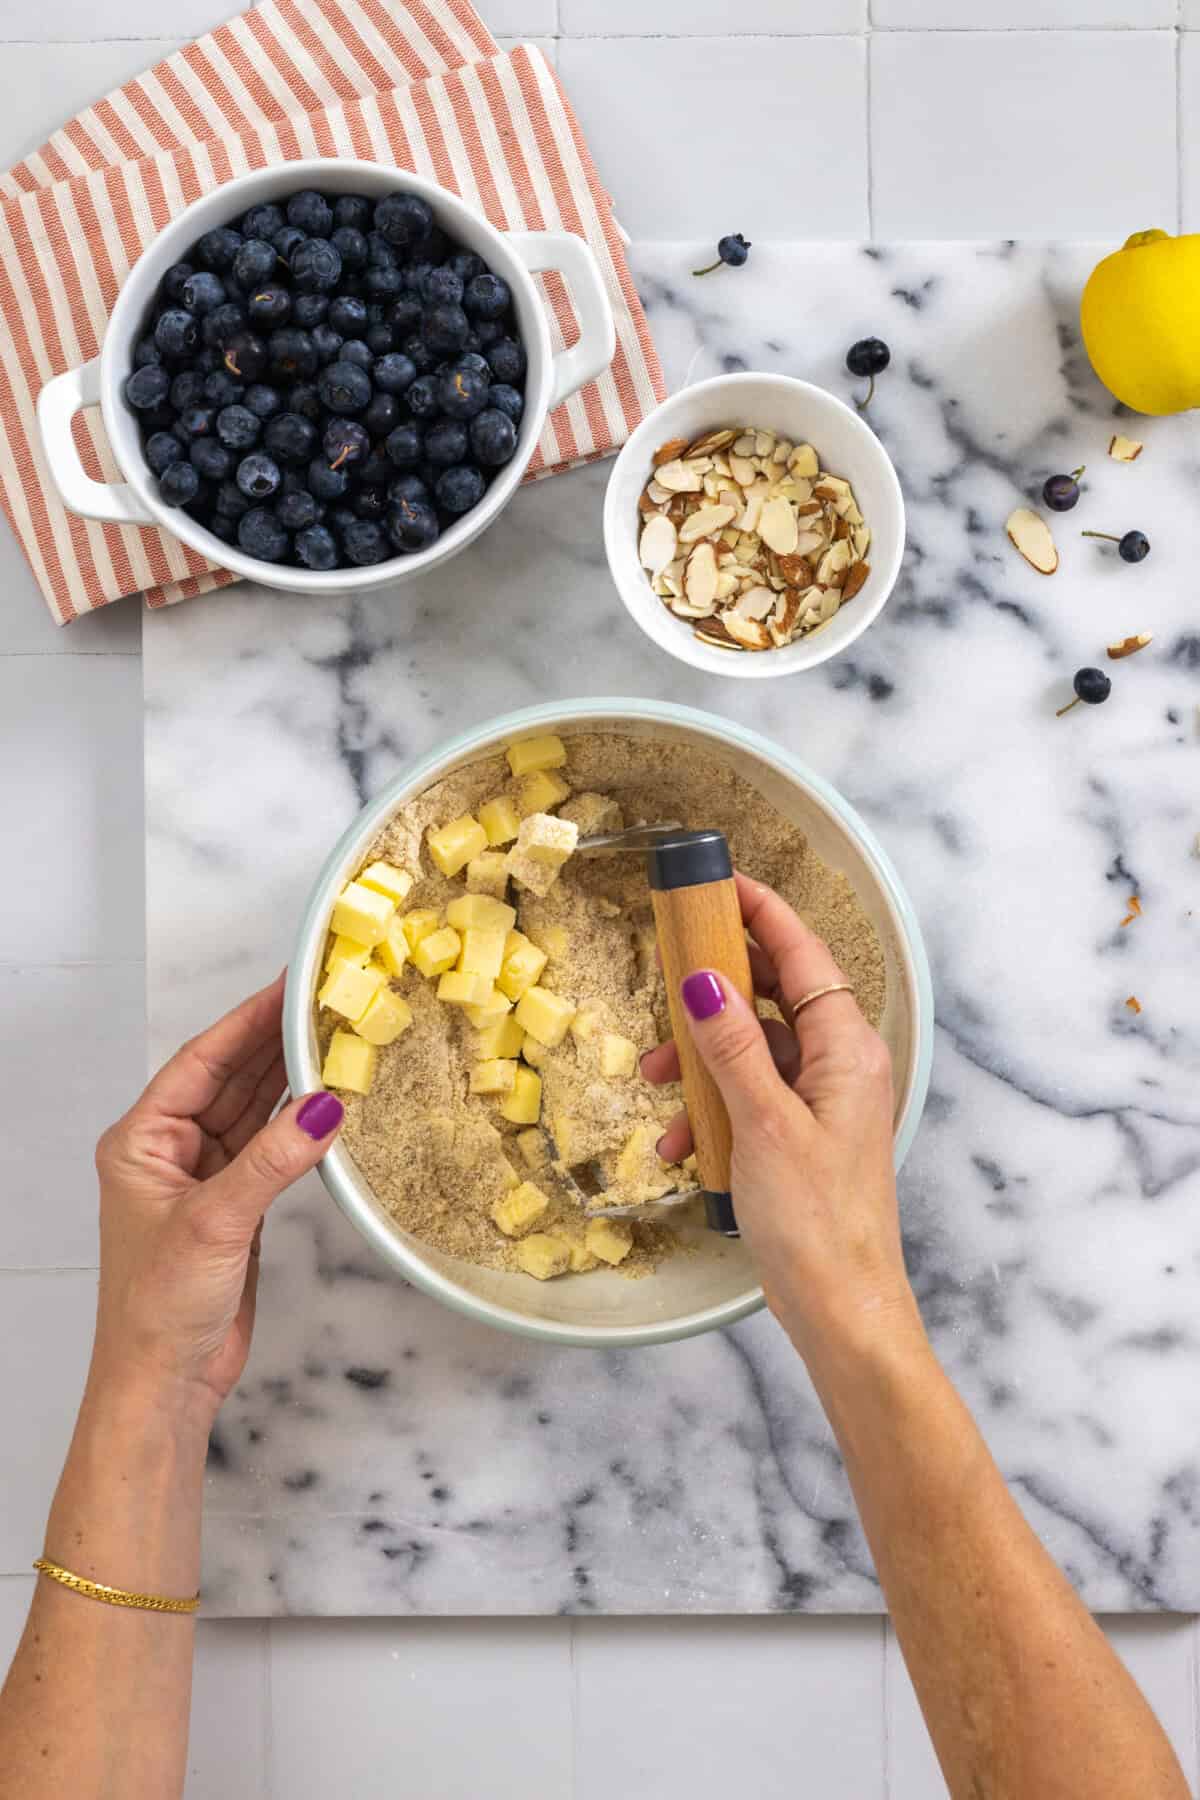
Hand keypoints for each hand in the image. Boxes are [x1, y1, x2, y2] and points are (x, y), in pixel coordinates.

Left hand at [90, 974, 343, 1426]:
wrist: (166, 1381)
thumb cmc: (160, 1306)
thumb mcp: (216, 1221)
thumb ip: (273, 1159)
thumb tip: (328, 1106)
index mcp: (141, 1141)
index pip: (200, 1061)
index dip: (246, 1020)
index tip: (289, 985)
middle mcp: (169, 1151)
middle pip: (228, 1078)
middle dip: (274, 1040)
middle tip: (325, 1000)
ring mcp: (203, 1177)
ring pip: (252, 1110)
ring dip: (290, 1078)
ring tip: (336, 1035)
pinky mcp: (235, 1205)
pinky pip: (269, 1147)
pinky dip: (298, 1124)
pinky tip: (328, 1099)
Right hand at [643, 874, 919, 1362]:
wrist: (841, 1308)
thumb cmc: (817, 1220)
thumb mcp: (763, 1124)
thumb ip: (732, 1046)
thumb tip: (705, 979)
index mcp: (846, 1049)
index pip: (803, 955)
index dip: (761, 912)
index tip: (719, 883)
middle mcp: (839, 1065)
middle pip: (774, 995)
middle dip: (714, 992)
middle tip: (666, 977)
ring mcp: (821, 1101)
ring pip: (752, 1049)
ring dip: (701, 1061)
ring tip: (655, 1084)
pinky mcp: (800, 1136)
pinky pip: (749, 1097)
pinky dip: (711, 1108)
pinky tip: (677, 1144)